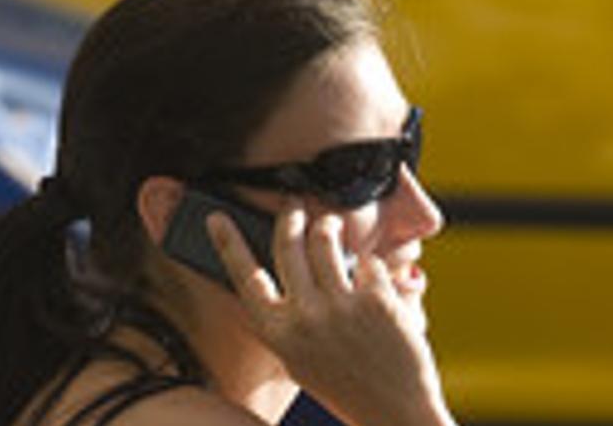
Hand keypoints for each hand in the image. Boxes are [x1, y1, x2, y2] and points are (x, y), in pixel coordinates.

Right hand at [207, 204, 454, 425]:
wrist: (395, 414)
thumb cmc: (345, 385)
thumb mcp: (298, 359)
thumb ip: (285, 320)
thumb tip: (274, 269)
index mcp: (277, 334)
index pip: (244, 277)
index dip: (228, 243)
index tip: (217, 217)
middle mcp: (304, 317)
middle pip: (287, 244)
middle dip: (291, 217)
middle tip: (295, 207)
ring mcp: (340, 306)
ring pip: (325, 240)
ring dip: (328, 225)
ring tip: (331, 224)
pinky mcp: (376, 299)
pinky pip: (367, 261)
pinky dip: (370, 266)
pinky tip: (375, 281)